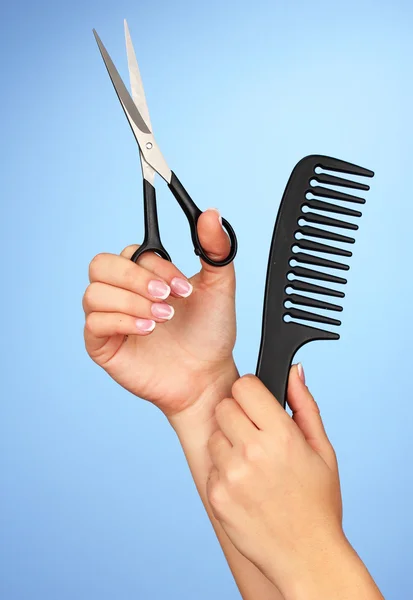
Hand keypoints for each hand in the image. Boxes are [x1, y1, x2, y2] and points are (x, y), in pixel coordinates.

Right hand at [83, 209, 236, 416]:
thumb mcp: (219, 286)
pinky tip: (147, 330)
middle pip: (101, 265)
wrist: (207, 375)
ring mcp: (110, 318)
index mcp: (145, 274)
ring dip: (132, 302)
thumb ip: (215, 249)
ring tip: (163, 319)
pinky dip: (121, 322)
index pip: (132, 252)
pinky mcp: (102, 345)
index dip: (156, 266)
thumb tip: (211, 213)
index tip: (184, 286)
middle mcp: (123, 292)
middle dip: (135, 279)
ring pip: (95, 293)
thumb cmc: (210, 333)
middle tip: (167, 298)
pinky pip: (93, 323)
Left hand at [206, 366, 344, 589]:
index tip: (257, 405)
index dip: (251, 393)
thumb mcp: (322, 449)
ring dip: (228, 444)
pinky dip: (223, 471)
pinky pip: (210, 465)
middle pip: (224, 406)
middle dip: (238, 415)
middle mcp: (253, 451)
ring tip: (252, 465)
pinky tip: (245, 487)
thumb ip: (304, 404)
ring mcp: (231, 475)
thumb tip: (292, 370)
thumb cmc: (318, 502)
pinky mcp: (216, 495)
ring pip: (214, 435)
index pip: (244, 386)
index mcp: (282, 435)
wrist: (306, 555)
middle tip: (254, 436)